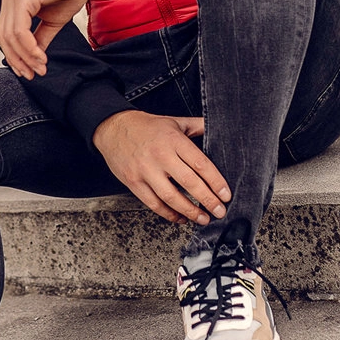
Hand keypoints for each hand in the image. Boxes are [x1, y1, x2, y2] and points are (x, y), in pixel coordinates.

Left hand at [0, 0, 91, 78]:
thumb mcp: (53, 21)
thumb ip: (40, 38)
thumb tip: (34, 59)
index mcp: (13, 3)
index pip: (5, 36)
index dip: (15, 57)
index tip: (29, 72)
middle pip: (4, 39)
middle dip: (18, 61)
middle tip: (34, 74)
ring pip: (11, 37)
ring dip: (26, 57)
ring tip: (40, 68)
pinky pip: (20, 31)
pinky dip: (29, 48)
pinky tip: (41, 57)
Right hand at [92, 110, 230, 224]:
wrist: (113, 128)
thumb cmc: (146, 126)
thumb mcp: (174, 121)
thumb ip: (197, 125)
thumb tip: (220, 127)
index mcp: (173, 140)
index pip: (200, 164)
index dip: (216, 182)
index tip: (225, 194)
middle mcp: (160, 156)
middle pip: (189, 182)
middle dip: (207, 200)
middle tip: (219, 211)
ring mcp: (145, 170)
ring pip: (171, 197)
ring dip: (189, 211)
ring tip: (203, 219)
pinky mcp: (133, 182)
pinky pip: (153, 203)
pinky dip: (168, 214)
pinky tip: (181, 218)